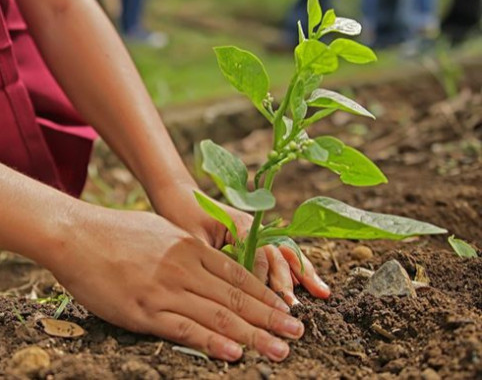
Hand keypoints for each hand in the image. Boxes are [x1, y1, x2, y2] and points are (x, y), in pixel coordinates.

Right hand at [45, 207, 304, 361]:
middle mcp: (184, 268)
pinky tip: (234, 353)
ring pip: (218, 316)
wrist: (74, 235)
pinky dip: (212, 342)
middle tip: (297, 333)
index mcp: (189, 247)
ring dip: (253, 335)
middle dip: (270, 318)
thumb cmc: (113, 232)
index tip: (287, 309)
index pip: (238, 275)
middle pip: (236, 298)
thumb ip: (185, 248)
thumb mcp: (159, 230)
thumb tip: (208, 261)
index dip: (266, 295)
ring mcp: (164, 290)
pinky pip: (184, 329)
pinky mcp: (144, 311)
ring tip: (280, 349)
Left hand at [147, 180, 330, 305]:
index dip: (263, 278)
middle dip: (287, 281)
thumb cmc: (181, 216)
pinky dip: (296, 269)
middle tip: (293, 306)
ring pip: (286, 254)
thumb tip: (223, 288)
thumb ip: (211, 259)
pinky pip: (280, 255)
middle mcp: (254, 227)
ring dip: (303, 274)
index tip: (266, 301)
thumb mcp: (192, 239)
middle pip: (277, 254)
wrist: (179, 196)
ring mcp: (258, 232)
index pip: (258, 254)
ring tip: (322, 293)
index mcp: (240, 224)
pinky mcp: (256, 239)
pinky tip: (312, 285)